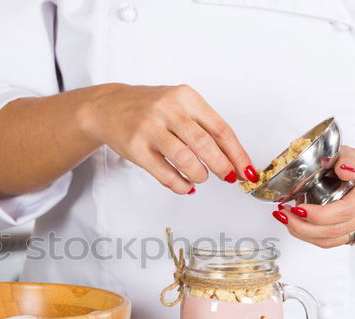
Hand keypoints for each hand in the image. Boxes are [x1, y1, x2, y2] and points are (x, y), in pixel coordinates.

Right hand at [81, 83, 256, 193]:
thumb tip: (230, 158)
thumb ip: (202, 126)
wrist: (108, 107)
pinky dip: (179, 184)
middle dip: (222, 166)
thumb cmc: (149, 109)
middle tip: (228, 178)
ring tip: (201, 178)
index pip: (220, 128)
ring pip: (185, 159)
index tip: (246, 170)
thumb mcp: (178, 105)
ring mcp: (150, 128)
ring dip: (199, 174)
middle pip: (205, 144)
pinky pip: (164, 173)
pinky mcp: (136, 148)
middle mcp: (168, 109)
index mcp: (186, 97)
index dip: (237, 153)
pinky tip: (185, 185)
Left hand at [271, 146, 354, 246]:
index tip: (296, 209)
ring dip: (303, 233)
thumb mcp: (352, 153)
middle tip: (283, 214)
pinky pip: (332, 242)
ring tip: (286, 219)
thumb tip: (345, 170)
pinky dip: (311, 236)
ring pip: (331, 241)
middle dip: (302, 226)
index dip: (317, 215)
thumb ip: (347, 158)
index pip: (345, 210)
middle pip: (335, 230)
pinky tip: (299, 224)